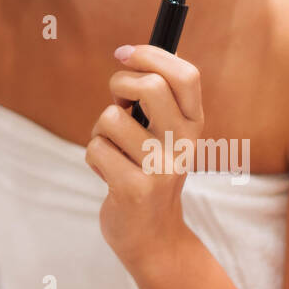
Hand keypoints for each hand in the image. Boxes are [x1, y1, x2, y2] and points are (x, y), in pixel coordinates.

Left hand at [84, 44, 205, 270]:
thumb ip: (153, 100)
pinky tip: (109, 174)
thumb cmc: (149, 171)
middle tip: (116, 101)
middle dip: (119, 84)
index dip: (151, 55)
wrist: (153, 234)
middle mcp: (184, 144)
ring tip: (113, 150)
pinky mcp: (135, 189)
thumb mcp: (163, 133)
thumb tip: (126, 59)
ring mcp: (161, 168)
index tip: (125, 54)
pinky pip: (96, 149)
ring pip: (111, 118)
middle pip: (150, 87)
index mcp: (194, 124)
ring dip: (100, 130)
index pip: (186, 75)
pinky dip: (94, 157)